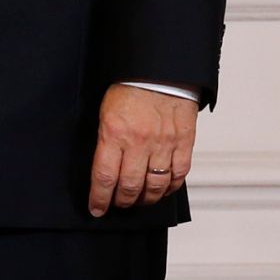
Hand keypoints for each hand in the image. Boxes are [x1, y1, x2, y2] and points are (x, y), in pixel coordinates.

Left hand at [87, 85, 198, 217]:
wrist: (159, 70)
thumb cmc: (129, 88)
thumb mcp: (106, 111)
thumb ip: (106, 140)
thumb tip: (104, 169)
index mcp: (114, 132)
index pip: (104, 176)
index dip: (99, 198)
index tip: (96, 209)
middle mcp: (139, 142)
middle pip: (129, 186)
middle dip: (121, 201)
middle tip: (117, 205)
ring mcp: (163, 144)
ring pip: (155, 187)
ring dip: (145, 199)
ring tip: (138, 200)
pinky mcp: (183, 144)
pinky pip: (178, 176)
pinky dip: (170, 188)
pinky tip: (162, 191)